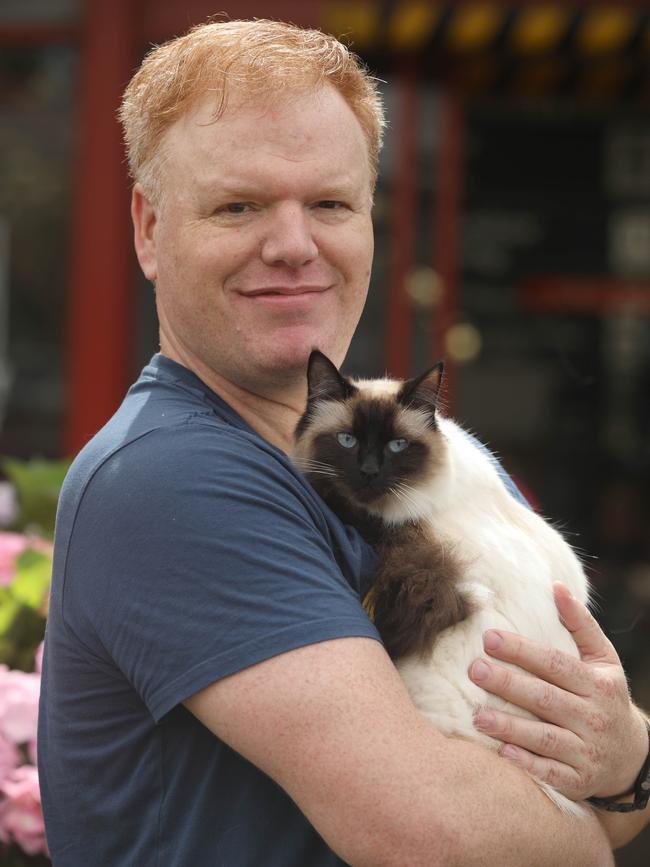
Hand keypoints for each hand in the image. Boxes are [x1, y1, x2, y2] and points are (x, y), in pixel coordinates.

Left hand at [469, 582, 647, 801]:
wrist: (632, 755)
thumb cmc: (605, 695)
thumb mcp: (603, 659)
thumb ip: (580, 624)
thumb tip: (556, 586)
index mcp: (597, 684)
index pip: (555, 664)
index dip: (522, 650)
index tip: (488, 638)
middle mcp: (594, 717)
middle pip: (546, 699)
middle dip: (509, 684)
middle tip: (475, 670)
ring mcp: (587, 752)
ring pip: (546, 738)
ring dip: (510, 727)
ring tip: (477, 715)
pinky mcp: (579, 781)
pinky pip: (551, 773)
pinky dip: (527, 764)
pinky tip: (501, 752)